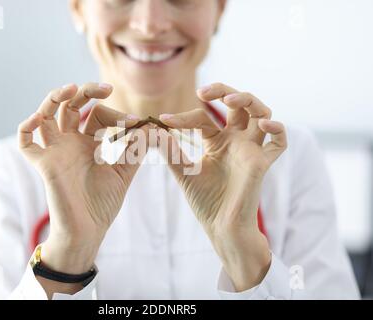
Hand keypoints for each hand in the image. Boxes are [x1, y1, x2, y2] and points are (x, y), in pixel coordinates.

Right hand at [18, 83, 148, 274]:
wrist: (88, 229)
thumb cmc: (103, 202)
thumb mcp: (124, 171)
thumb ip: (135, 149)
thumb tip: (152, 127)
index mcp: (88, 142)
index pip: (96, 114)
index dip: (116, 114)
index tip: (136, 122)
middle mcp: (70, 142)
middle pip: (69, 106)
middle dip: (85, 92)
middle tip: (105, 88)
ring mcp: (55, 151)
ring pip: (45, 115)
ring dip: (54, 98)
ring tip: (70, 88)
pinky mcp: (44, 164)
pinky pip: (25, 142)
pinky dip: (26, 128)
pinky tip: (38, 118)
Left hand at [158, 83, 286, 290]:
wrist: (221, 227)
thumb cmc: (205, 200)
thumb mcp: (183, 171)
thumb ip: (171, 151)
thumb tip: (152, 129)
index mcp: (218, 140)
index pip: (204, 117)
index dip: (184, 117)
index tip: (164, 120)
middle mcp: (236, 140)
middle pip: (239, 104)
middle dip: (224, 91)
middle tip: (204, 92)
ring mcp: (251, 149)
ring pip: (261, 113)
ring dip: (249, 101)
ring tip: (228, 100)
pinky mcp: (262, 163)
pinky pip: (280, 142)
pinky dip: (277, 129)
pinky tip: (263, 124)